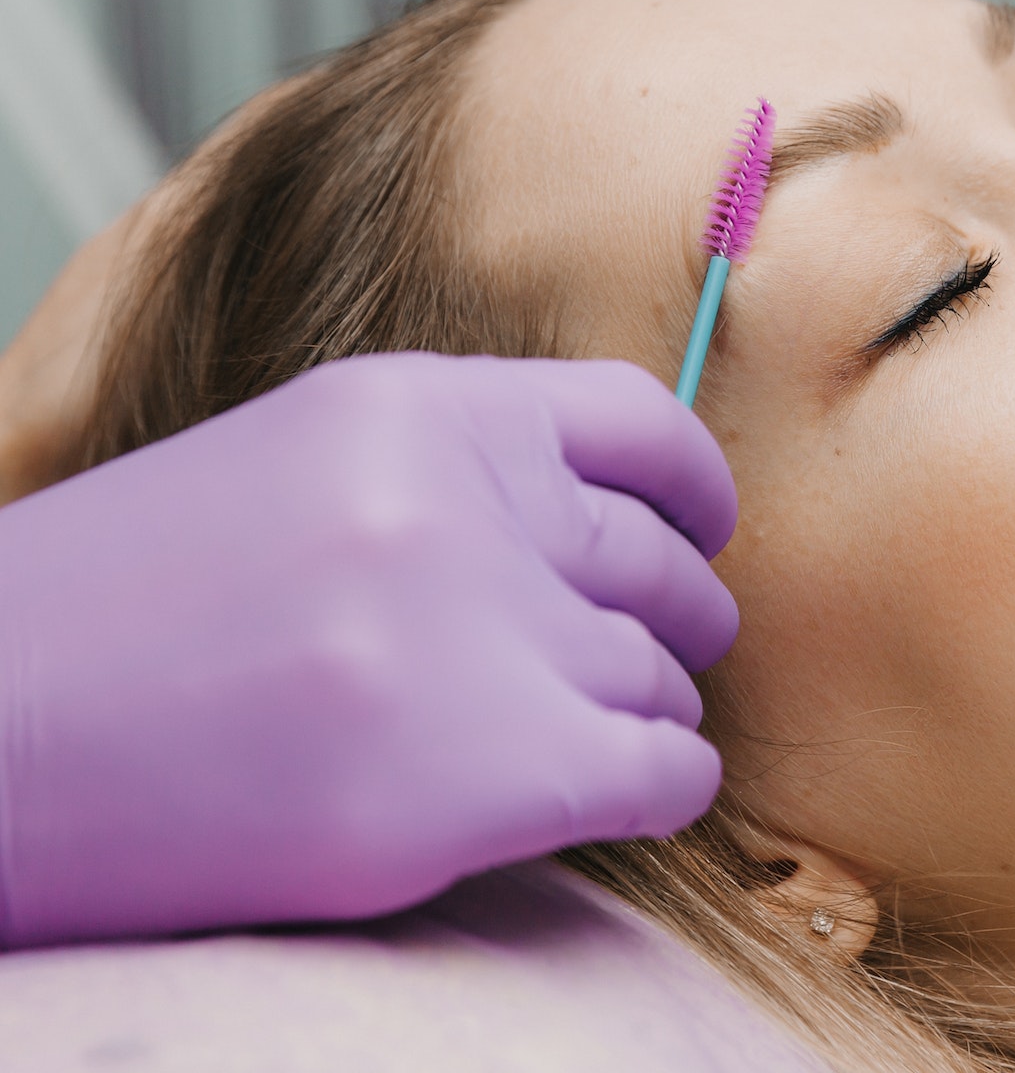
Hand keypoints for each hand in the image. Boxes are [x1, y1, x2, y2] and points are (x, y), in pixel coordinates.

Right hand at [0, 352, 737, 947]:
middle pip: (664, 564)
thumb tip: (598, 532)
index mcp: (416, 409)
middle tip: (641, 655)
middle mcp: (463, 507)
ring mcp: (478, 638)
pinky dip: (668, 785)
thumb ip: (447, 479)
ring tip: (586, 735)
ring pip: (662, 676)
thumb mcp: (293, 472)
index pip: (641, 421)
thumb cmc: (121, 623)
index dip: (695, 489)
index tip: (705, 531)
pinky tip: (623, 793)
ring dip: (647, 710)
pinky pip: (667, 771)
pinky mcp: (486, 772)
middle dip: (672, 617)